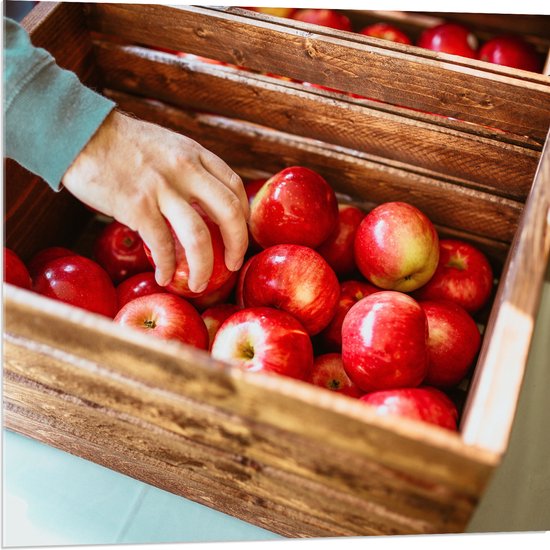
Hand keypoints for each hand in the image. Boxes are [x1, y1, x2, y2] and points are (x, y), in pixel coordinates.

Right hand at [62, 110, 248, 291]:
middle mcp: (185, 170)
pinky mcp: (136, 206)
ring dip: (203, 269)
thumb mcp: (168, 147)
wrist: (80, 132)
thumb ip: (189, 170)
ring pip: (198, 238)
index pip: (235, 188)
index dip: (243, 217)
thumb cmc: (124, 144)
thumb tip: (203, 203)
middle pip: (229, 214)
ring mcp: (161, 189)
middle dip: (237, 246)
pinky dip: (167, 267)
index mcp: (195, 155)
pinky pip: (161, 246)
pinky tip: (164, 277)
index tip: (239, 234)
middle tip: (233, 265)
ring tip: (199, 285)